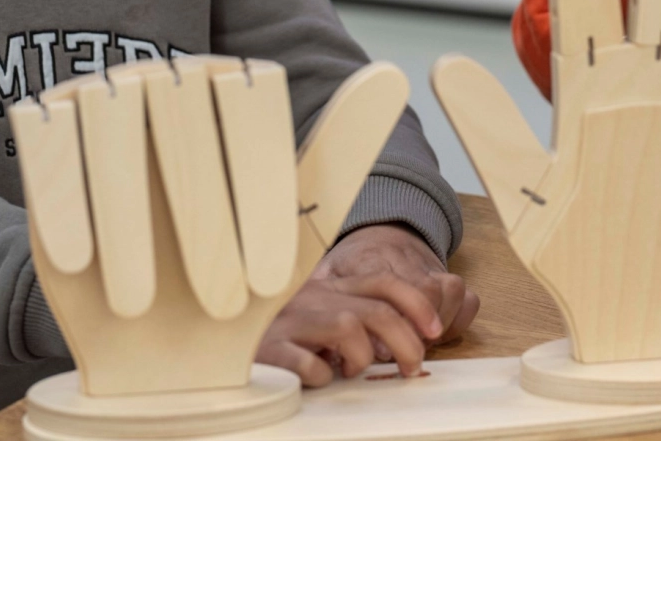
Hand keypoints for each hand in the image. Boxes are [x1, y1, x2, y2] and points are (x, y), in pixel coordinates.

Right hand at [11, 56, 409, 396]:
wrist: (153, 332)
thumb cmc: (240, 273)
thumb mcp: (304, 218)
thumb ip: (345, 143)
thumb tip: (390, 71)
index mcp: (232, 83)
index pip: (249, 111)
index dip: (256, 205)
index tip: (264, 281)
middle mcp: (168, 75)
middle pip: (180, 113)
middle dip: (200, 220)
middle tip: (213, 299)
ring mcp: (103, 96)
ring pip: (112, 124)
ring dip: (129, 224)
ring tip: (141, 300)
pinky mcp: (45, 131)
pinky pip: (51, 148)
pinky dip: (68, 208)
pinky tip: (82, 263)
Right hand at [257, 224, 479, 386]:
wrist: (225, 333)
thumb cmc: (285, 328)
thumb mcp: (325, 312)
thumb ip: (359, 315)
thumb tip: (410, 339)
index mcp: (333, 287)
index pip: (386, 283)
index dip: (417, 304)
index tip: (435, 331)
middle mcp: (317, 298)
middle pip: (379, 312)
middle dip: (406, 343)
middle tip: (411, 369)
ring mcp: (293, 321)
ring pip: (349, 330)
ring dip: (361, 358)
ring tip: (348, 370)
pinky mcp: (271, 348)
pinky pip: (310, 366)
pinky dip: (321, 376)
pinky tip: (316, 377)